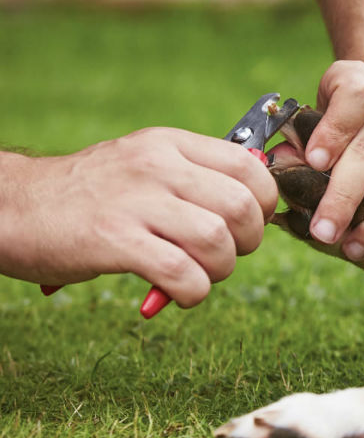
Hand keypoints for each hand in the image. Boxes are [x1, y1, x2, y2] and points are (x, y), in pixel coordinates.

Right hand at [0, 128, 277, 306]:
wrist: (12, 207)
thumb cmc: (90, 195)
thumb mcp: (144, 165)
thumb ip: (195, 177)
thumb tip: (257, 203)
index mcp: (169, 144)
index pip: (249, 165)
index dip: (264, 202)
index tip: (249, 223)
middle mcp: (156, 165)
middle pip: (242, 206)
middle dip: (248, 241)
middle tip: (224, 255)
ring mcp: (134, 201)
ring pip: (218, 240)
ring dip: (220, 270)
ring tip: (198, 275)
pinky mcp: (113, 240)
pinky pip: (183, 272)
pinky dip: (193, 292)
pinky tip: (178, 293)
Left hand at [302, 60, 363, 273]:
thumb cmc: (355, 107)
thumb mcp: (326, 102)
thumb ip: (305, 133)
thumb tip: (281, 165)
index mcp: (363, 81)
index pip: (354, 99)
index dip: (334, 130)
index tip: (314, 161)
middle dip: (347, 197)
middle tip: (323, 232)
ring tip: (355, 251)